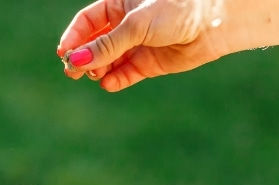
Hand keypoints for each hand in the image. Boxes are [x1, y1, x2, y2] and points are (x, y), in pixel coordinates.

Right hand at [57, 0, 224, 91]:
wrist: (213, 23)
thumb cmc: (176, 10)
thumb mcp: (136, 25)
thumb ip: (106, 45)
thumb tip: (76, 61)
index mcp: (120, 3)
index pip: (87, 22)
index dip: (74, 37)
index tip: (64, 53)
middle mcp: (126, 25)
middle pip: (95, 44)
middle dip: (83, 58)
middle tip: (71, 72)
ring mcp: (137, 45)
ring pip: (108, 61)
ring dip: (98, 70)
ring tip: (94, 76)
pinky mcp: (149, 64)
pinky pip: (125, 74)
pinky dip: (115, 80)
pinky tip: (108, 83)